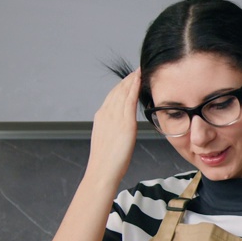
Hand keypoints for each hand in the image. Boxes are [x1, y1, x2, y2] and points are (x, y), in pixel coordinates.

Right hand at [87, 70, 140, 186]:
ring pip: (123, 92)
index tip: (129, 79)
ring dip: (132, 80)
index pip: (112, 96)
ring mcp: (115, 116)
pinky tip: (139, 80)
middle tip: (136, 70)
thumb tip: (121, 128)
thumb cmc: (106, 162)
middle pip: (117, 91)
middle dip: (127, 80)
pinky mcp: (125, 122)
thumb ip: (113, 130)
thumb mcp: (108, 140)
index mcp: (101, 117)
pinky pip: (129, 99)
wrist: (102, 170)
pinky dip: (134, 87)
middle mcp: (106, 113)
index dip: (121, 86)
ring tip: (140, 71)